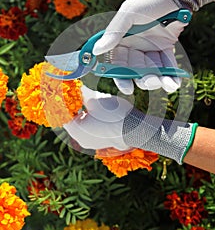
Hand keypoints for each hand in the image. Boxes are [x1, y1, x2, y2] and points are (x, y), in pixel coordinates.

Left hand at [63, 85, 197, 163]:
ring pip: (81, 124)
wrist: (137, 130)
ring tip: (83, 98)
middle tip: (73, 92)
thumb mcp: (96, 99)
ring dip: (81, 111)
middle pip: (70, 119)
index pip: (61, 113)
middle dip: (71, 105)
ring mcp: (91, 143)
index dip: (62, 100)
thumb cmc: (115, 115)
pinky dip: (89, 118)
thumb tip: (76, 86)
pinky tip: (94, 108)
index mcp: (75, 130)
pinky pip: (90, 128)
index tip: (63, 90)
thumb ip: (83, 93)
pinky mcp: (101, 142)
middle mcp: (80, 140)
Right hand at [93, 0, 214, 94]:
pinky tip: (174, 84)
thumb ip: (114, 32)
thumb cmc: (150, 1)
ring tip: (166, 84)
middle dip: (143, 79)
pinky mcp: (166, 47)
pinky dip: (171, 76)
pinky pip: (167, 65)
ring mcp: (150, 47)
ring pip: (152, 70)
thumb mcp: (129, 13)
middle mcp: (134, 45)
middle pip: (135, 70)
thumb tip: (96, 51)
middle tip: (152, 82)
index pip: (117, 63)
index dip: (120, 77)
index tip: (127, 88)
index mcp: (121, 39)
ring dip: (158, 79)